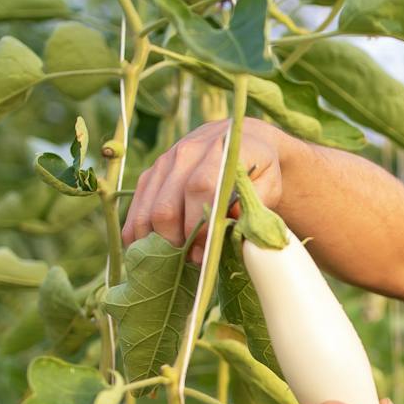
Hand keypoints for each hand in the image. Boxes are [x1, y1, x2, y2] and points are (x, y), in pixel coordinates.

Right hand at [122, 118, 295, 262]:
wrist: (240, 141)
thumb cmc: (259, 170)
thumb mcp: (267, 185)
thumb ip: (252, 206)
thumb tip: (229, 227)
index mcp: (219, 151)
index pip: (201, 190)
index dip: (201, 227)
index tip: (205, 254)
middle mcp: (187, 152)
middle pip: (168, 206)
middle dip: (176, 242)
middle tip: (190, 262)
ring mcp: (165, 162)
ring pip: (148, 209)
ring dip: (155, 241)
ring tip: (170, 262)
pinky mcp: (152, 173)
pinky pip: (137, 205)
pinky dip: (136, 231)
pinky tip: (142, 251)